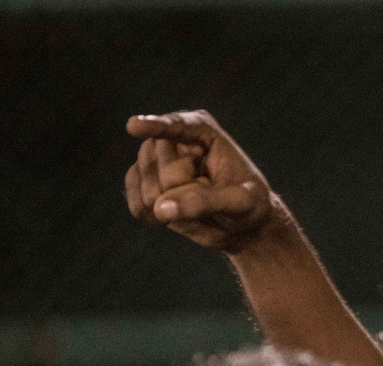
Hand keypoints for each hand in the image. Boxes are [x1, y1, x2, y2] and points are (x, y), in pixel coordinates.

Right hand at [124, 110, 274, 251]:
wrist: (241, 223)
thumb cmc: (249, 205)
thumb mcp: (240, 203)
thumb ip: (206, 202)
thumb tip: (161, 207)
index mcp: (202, 131)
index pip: (177, 126)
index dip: (154, 126)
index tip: (133, 126)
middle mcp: (173, 139)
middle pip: (162, 168)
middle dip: (185, 194)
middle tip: (212, 202)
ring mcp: (154, 160)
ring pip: (146, 187)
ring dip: (173, 209)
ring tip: (198, 209)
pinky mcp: (143, 182)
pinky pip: (135, 200)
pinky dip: (151, 216)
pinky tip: (169, 220)